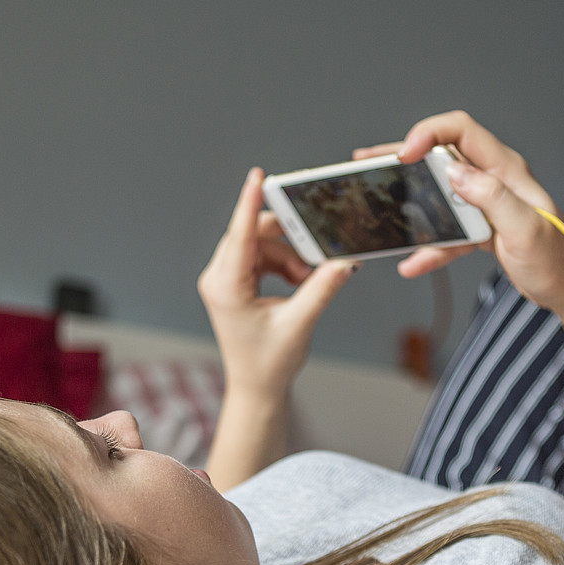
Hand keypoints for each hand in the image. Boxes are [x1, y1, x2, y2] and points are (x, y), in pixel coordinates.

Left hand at [198, 168, 357, 398]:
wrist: (257, 387)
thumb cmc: (269, 363)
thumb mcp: (299, 324)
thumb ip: (321, 289)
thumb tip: (344, 262)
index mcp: (227, 287)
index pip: (240, 235)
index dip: (251, 203)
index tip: (258, 177)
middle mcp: (219, 278)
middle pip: (254, 235)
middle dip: (289, 242)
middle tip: (316, 257)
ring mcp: (225, 279)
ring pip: (262, 244)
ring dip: (290, 256)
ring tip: (308, 280)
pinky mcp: (235, 282)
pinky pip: (262, 256)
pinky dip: (284, 264)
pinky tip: (299, 281)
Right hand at [355, 111, 563, 312]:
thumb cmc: (558, 259)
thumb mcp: (525, 229)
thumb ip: (491, 197)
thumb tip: (454, 173)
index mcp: (506, 170)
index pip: (460, 131)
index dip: (428, 134)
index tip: (404, 154)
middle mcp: (494, 180)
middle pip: (441, 156)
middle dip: (404, 156)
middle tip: (370, 161)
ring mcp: (487, 204)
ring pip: (438, 192)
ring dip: (408, 197)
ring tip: (377, 195)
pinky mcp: (483, 229)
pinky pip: (448, 232)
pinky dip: (429, 247)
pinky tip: (411, 263)